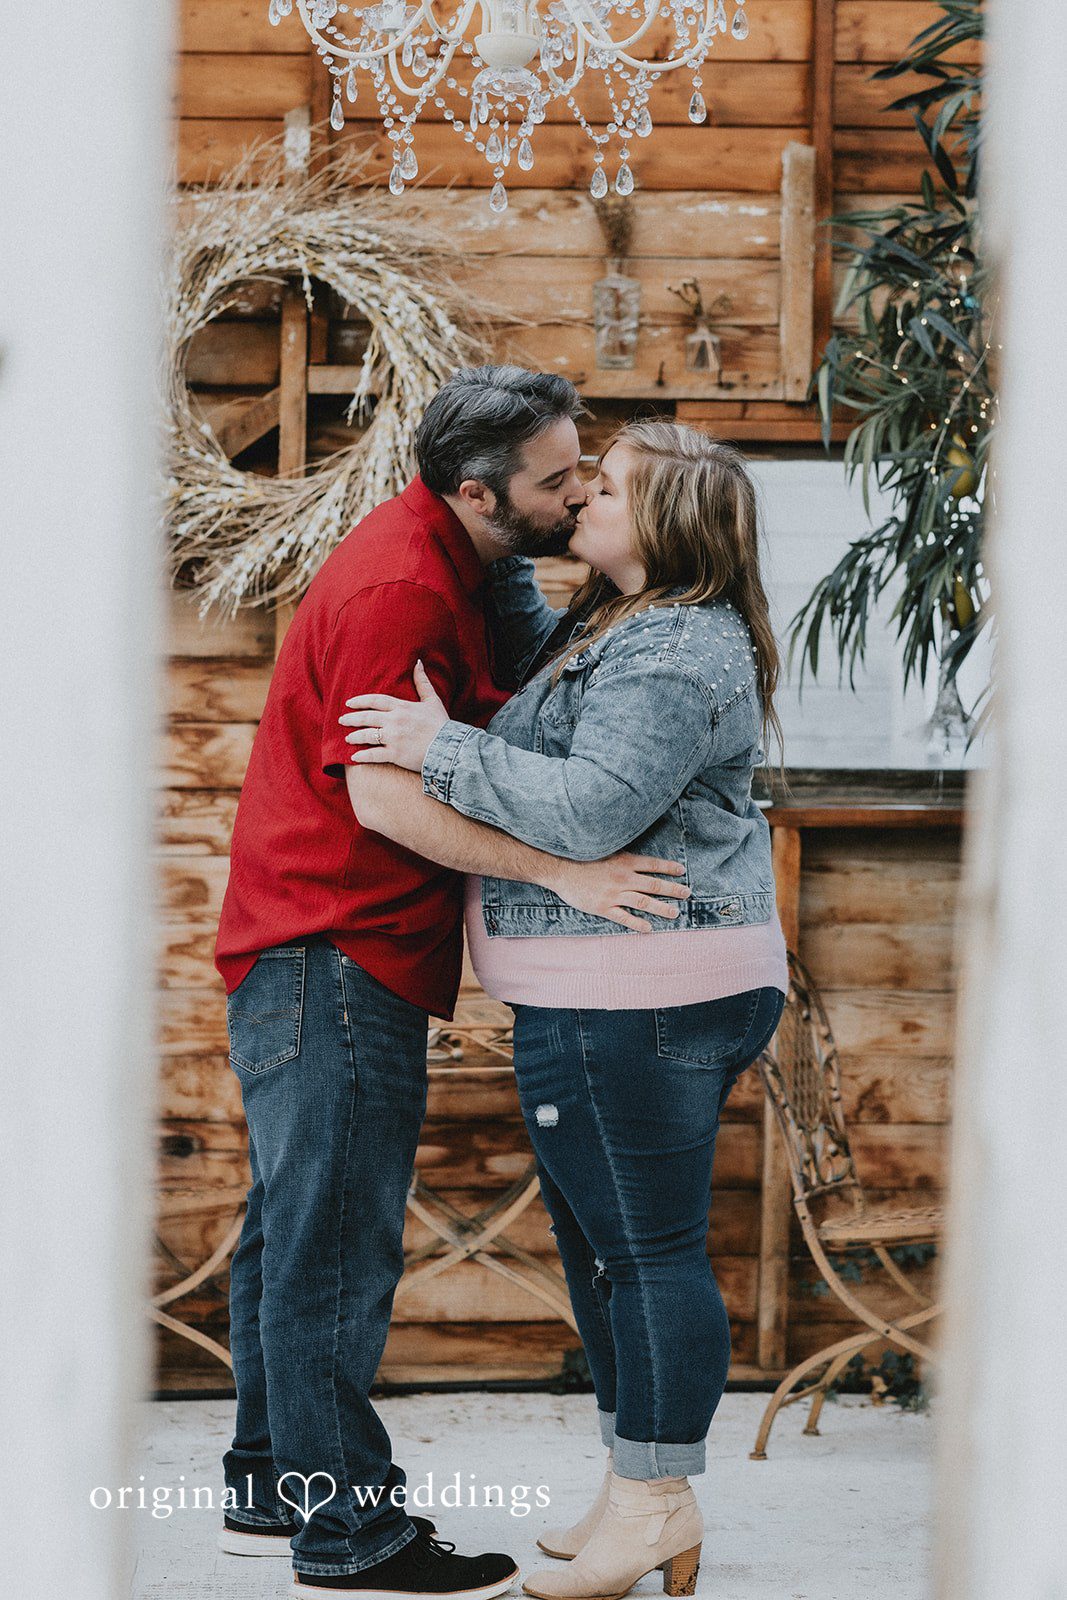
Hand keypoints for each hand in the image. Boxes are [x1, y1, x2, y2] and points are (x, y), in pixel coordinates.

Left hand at [340, 660, 449, 771]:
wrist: (449, 748)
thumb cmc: (441, 725)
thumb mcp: (433, 700)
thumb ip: (423, 682)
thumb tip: (418, 662)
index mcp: (402, 707)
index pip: (375, 700)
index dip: (360, 701)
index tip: (349, 703)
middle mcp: (395, 721)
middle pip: (367, 717)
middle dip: (352, 718)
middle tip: (342, 720)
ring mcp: (394, 738)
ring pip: (367, 735)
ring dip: (355, 737)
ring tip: (347, 738)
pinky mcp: (395, 754)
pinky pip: (374, 755)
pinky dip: (362, 756)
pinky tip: (354, 757)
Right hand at [549, 853, 690, 932]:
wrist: (560, 869)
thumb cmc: (581, 858)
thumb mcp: (605, 851)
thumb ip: (622, 857)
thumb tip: (636, 859)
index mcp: (624, 862)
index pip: (653, 865)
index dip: (669, 868)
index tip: (681, 871)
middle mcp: (623, 877)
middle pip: (654, 884)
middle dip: (673, 890)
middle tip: (687, 893)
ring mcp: (614, 894)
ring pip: (644, 902)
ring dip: (661, 908)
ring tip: (674, 913)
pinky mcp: (604, 907)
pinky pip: (624, 917)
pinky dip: (637, 923)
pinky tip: (648, 928)